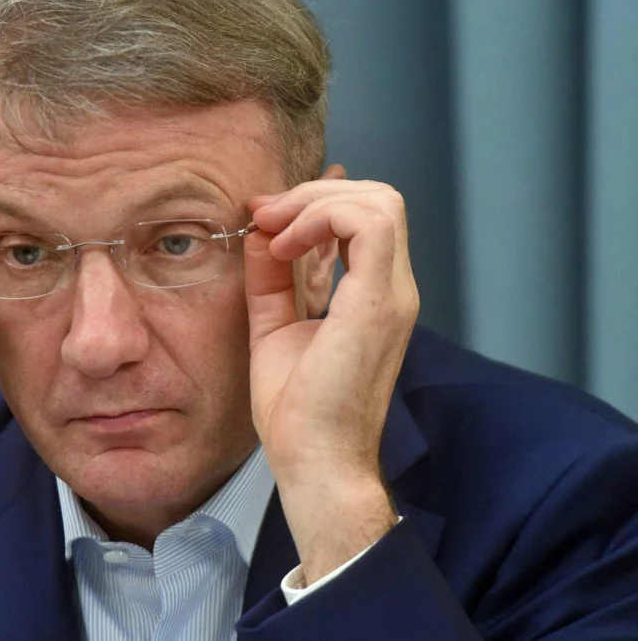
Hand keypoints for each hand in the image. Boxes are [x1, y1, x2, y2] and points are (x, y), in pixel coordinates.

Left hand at [245, 172, 418, 582]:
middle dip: (315, 192)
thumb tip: (261, 230)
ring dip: (318, 201)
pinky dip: (321, 219)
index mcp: (374, 294)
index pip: (363, 217)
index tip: (263, 217)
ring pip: (379, 201)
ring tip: (276, 231)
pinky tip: (284, 246)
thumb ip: (272, 277)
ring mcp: (391, 295)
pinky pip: (368, 225)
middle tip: (268, 216)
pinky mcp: (377, 304)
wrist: (314, 462)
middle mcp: (393, 289)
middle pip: (376, 197)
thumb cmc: (297, 410)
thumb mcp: (274, 325)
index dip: (312, 202)